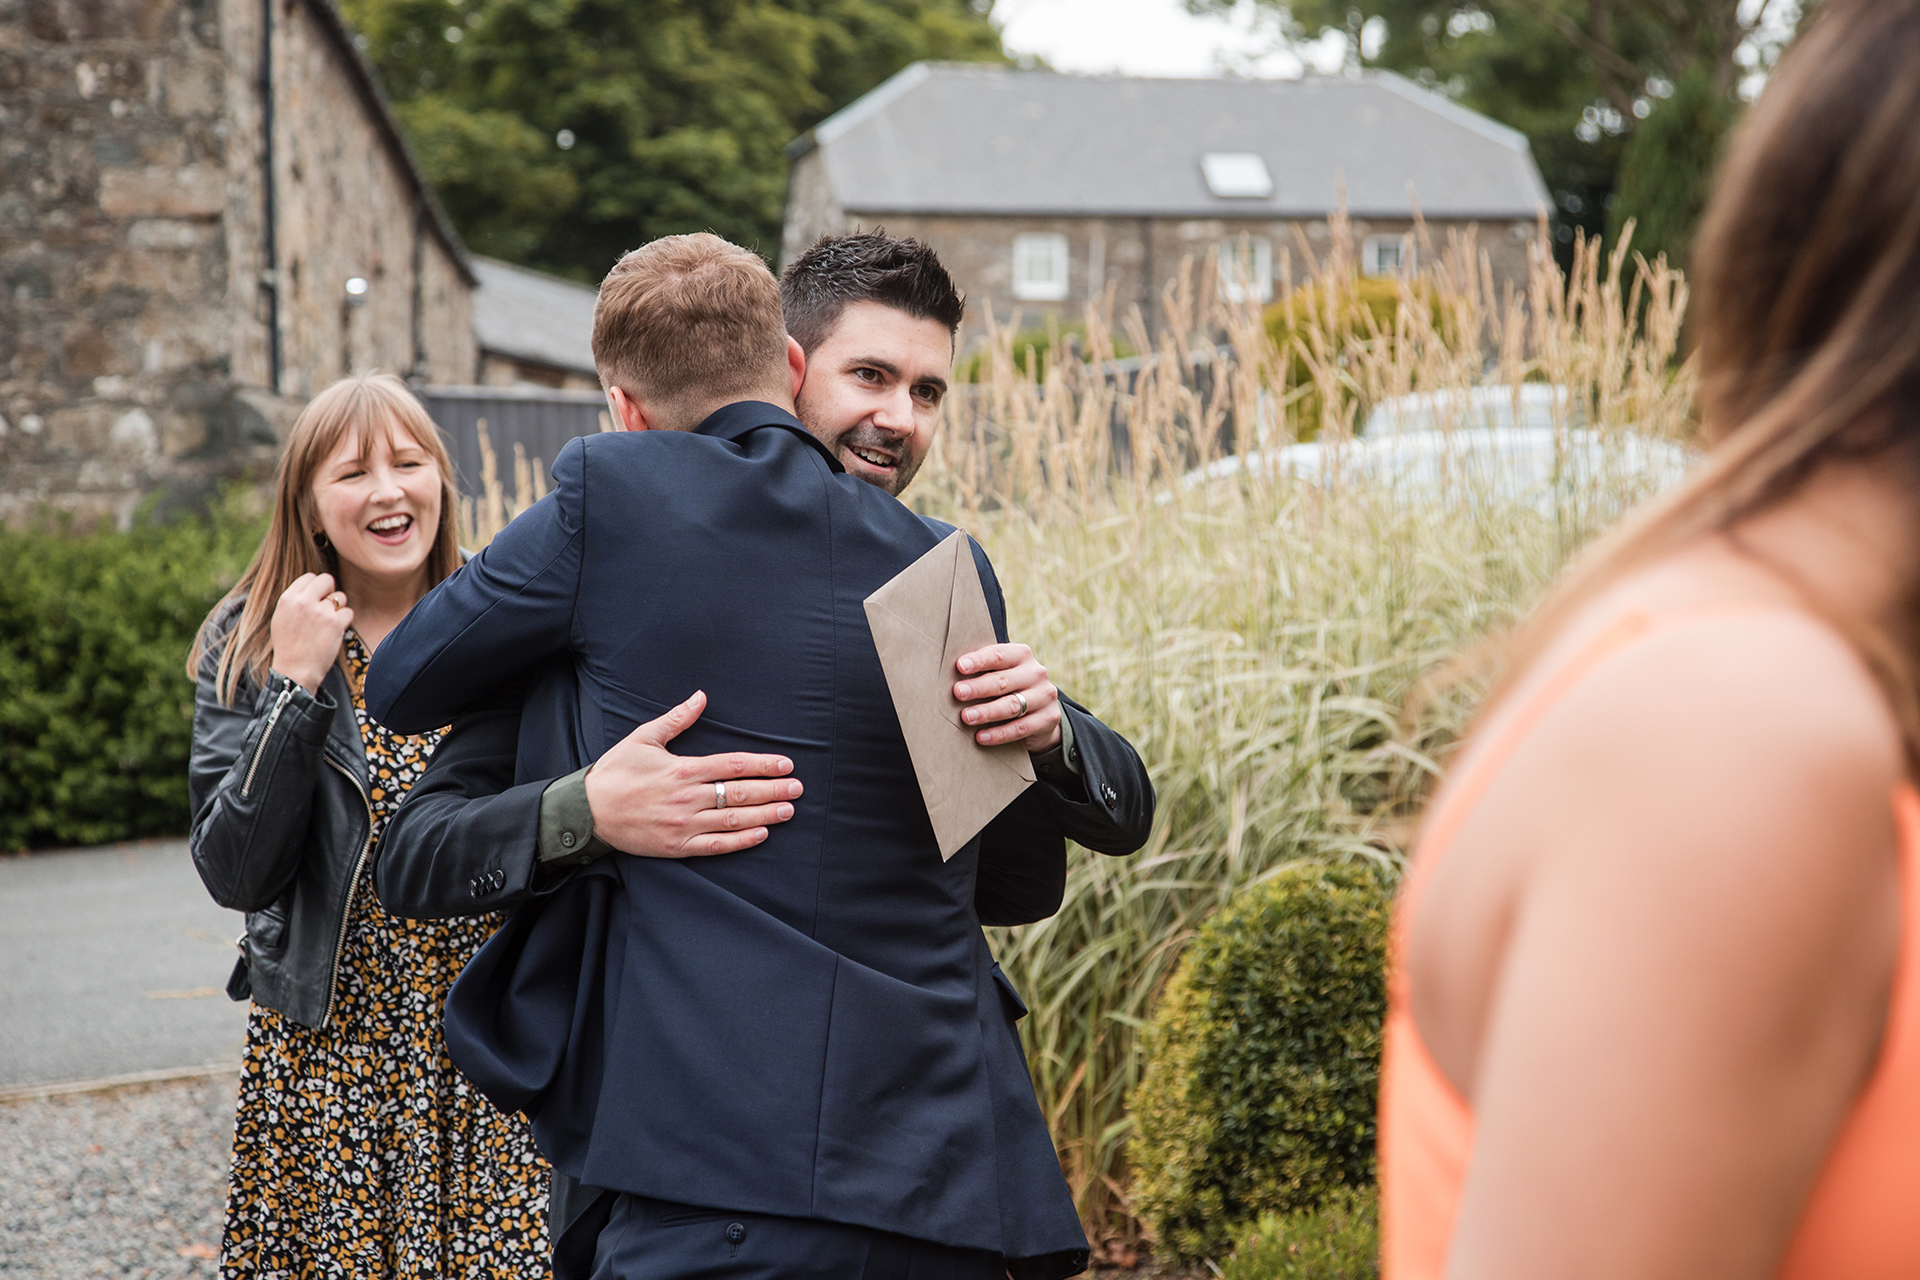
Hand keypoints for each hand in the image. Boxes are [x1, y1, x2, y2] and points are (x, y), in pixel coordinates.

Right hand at [270, 572, 351, 693]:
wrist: (295, 671)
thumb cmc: (289, 646)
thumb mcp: (281, 618)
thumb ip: (296, 600)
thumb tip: (312, 586)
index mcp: (287, 599)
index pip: (309, 577)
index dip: (316, 587)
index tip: (316, 599)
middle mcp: (303, 602)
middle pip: (327, 580)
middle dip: (330, 591)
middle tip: (327, 608)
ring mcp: (320, 611)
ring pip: (341, 597)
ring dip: (338, 608)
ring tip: (327, 624)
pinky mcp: (335, 623)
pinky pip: (348, 612)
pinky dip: (345, 622)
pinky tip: (334, 632)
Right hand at [583, 690, 802, 857]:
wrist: (587, 811)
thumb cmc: (615, 772)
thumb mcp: (644, 738)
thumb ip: (676, 719)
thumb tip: (700, 696)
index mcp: (683, 769)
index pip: (734, 765)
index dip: (764, 765)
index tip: (786, 764)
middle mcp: (688, 797)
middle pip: (740, 793)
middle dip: (773, 790)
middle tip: (798, 788)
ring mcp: (684, 824)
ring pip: (733, 820)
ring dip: (764, 815)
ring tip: (788, 811)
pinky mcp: (676, 846)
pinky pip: (715, 846)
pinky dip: (740, 841)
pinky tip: (761, 834)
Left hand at [953, 642, 1061, 752]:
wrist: (1041, 713)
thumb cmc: (1008, 688)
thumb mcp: (1000, 674)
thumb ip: (982, 672)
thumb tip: (947, 676)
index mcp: (1021, 655)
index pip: (999, 655)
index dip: (979, 660)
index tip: (960, 666)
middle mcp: (1036, 673)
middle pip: (1003, 681)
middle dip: (978, 687)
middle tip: (958, 693)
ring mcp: (1044, 696)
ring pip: (1012, 705)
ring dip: (987, 712)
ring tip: (966, 717)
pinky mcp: (1048, 718)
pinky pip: (1020, 728)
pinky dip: (999, 733)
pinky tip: (981, 737)